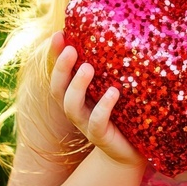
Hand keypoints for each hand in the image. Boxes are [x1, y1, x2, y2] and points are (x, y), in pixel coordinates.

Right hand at [49, 30, 144, 168]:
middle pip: (58, 88)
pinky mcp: (100, 137)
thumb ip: (109, 69)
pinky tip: (112, 93)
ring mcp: (86, 124)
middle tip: (71, 49)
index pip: (60, 72)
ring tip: (87, 67)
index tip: (59, 34)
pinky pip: (97, 122)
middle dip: (61, 68)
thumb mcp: (114, 87)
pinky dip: (103, 107)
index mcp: (77, 94)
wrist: (131, 152)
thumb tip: (115, 35)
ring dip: (77, 85)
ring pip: (71, 106)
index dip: (55, 55)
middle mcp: (77, 108)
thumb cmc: (123, 115)